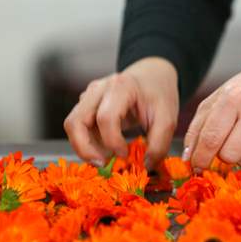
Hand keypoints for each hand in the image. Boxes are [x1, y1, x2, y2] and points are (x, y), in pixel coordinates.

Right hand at [64, 57, 178, 168]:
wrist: (153, 75)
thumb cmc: (159, 94)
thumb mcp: (168, 118)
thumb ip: (159, 144)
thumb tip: (145, 166)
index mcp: (121, 87)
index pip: (105, 118)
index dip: (112, 141)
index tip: (125, 154)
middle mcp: (98, 90)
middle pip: (76, 121)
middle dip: (84, 148)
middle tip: (102, 164)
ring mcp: (89, 96)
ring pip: (72, 125)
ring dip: (83, 147)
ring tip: (103, 160)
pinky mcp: (86, 105)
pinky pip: (79, 127)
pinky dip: (87, 142)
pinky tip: (104, 150)